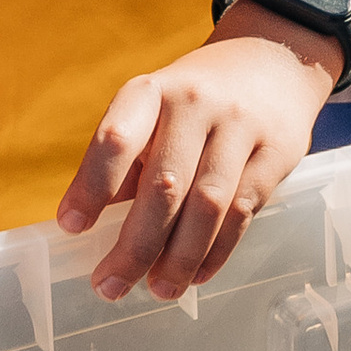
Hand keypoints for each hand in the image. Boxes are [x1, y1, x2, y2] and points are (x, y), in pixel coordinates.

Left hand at [55, 11, 340, 299]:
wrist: (272, 60)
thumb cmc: (193, 101)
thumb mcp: (153, 110)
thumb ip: (126, 162)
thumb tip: (94, 228)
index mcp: (150, 92)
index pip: (116, 138)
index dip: (91, 186)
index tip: (72, 227)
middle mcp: (195, 103)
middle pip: (163, 185)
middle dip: (135, 245)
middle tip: (110, 286)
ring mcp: (241, 126)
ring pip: (207, 205)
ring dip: (179, 258)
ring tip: (158, 290)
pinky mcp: (278, 151)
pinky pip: (244, 212)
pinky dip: (217, 251)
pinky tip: (197, 275)